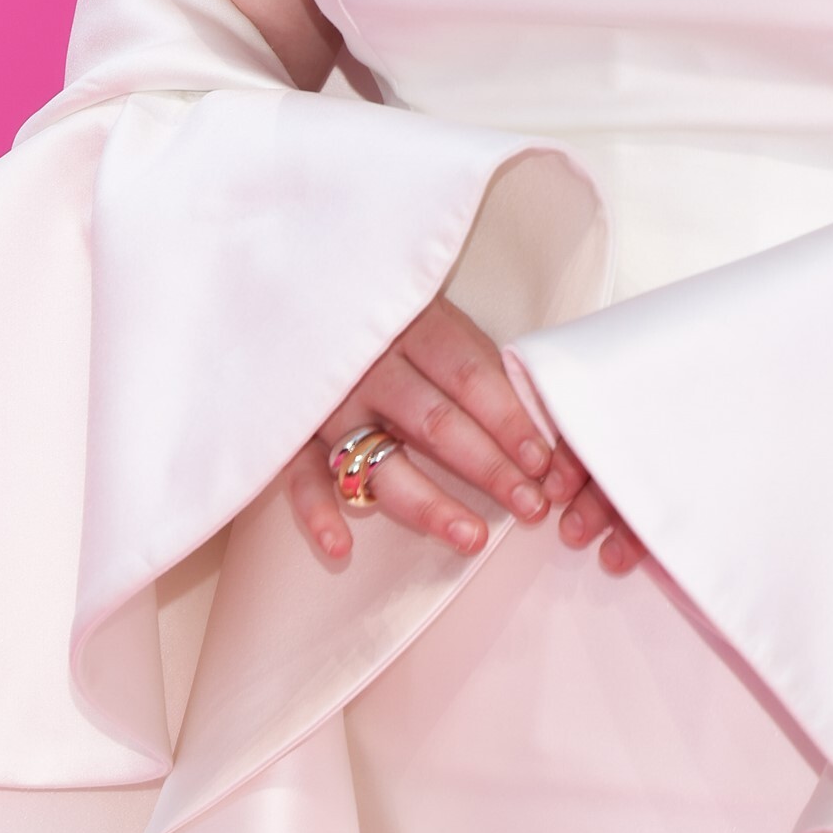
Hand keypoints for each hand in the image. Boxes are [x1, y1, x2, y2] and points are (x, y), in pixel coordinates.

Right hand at [284, 292, 644, 574]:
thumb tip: (541, 419)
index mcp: (409, 323)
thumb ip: (476, 360)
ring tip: (471, 538)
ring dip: (426, 503)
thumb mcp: (432, 311)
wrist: (291, 285)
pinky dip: (316, 512)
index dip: (509, 420)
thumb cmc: (384, 308)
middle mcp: (367, 363)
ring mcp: (325, 400)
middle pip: (434, 422)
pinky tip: (342, 547)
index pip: (468, 377)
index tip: (544, 461)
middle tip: (530, 507)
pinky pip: (298, 476)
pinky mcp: (289, 429)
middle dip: (488, 468)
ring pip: (376, 460)